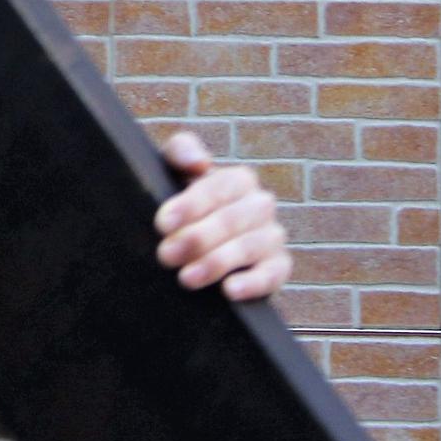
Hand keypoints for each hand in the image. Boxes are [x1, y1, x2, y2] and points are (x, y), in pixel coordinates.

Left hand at [153, 133, 290, 301]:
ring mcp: (272, 237)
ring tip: (186, 278)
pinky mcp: (278, 268)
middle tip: (165, 255)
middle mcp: (260, 205)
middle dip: (197, 238)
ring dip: (216, 262)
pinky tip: (229, 290)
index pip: (219, 188)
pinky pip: (274, 274)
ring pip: (250, 247)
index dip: (191, 205)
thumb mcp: (174, 171)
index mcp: (239, 180)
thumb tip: (201, 163)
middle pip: (232, 219)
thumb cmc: (184, 205)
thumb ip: (181, 150)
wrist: (195, 247)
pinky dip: (253, 282)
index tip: (163, 223)